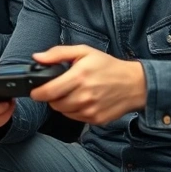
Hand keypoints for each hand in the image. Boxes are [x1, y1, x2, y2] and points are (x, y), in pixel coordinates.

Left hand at [30, 45, 147, 124]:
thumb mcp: (84, 52)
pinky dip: (74, 111)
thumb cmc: (108, 66)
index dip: (37, 93)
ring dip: (62, 104)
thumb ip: (57, 54)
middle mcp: (85, 95)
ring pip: (63, 112)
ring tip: (71, 93)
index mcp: (79, 76)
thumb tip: (37, 57)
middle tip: (58, 89)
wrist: (135, 84)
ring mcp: (91, 109)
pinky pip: (75, 118)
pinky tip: (81, 100)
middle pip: (54, 104)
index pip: (49, 91)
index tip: (35, 91)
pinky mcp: (97, 119)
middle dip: (51, 97)